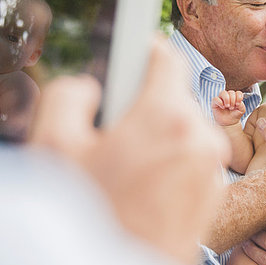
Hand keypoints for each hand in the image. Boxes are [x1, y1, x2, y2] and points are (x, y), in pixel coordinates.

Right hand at [30, 37, 230, 264]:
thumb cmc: (90, 220)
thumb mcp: (52, 147)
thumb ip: (68, 94)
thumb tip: (91, 88)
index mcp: (167, 117)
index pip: (166, 56)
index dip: (143, 47)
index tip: (134, 44)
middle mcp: (200, 138)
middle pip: (170, 96)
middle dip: (141, 105)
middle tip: (110, 134)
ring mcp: (211, 169)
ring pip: (179, 128)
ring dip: (154, 136)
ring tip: (123, 171)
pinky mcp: (213, 194)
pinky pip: (188, 158)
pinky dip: (167, 162)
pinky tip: (140, 189)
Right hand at [212, 89, 245, 125]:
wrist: (228, 123)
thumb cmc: (234, 115)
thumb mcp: (241, 111)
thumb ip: (242, 105)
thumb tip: (238, 102)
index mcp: (235, 97)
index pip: (238, 92)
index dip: (239, 97)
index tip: (238, 104)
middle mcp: (228, 97)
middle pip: (231, 92)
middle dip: (233, 100)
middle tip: (232, 108)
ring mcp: (221, 99)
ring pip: (223, 92)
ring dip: (227, 99)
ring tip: (227, 106)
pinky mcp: (215, 103)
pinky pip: (215, 98)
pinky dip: (220, 102)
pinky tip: (222, 107)